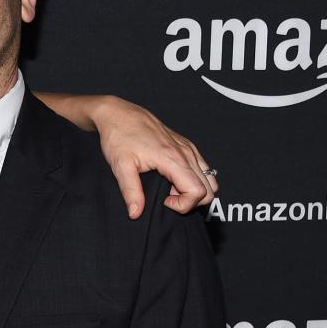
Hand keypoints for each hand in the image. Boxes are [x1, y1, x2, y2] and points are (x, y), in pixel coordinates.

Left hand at [92, 97, 218, 218]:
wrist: (118, 113)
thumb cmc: (118, 136)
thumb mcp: (120, 166)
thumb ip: (131, 191)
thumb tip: (136, 214)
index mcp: (173, 159)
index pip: (199, 192)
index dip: (184, 205)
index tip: (163, 202)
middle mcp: (186, 152)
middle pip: (210, 190)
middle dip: (191, 200)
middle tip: (165, 197)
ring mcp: (188, 147)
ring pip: (209, 179)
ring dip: (193, 190)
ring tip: (167, 188)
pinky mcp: (185, 145)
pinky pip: (202, 168)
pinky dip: (193, 179)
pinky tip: (170, 178)